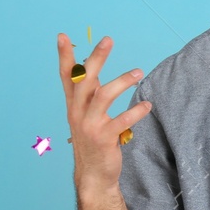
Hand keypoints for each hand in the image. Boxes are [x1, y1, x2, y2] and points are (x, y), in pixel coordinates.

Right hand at [59, 34, 151, 194]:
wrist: (93, 174)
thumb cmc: (93, 140)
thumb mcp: (86, 114)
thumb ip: (89, 92)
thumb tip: (92, 67)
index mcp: (73, 105)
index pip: (66, 76)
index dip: (64, 57)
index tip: (62, 36)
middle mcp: (77, 112)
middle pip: (85, 80)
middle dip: (95, 58)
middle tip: (108, 40)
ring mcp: (90, 125)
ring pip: (103, 96)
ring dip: (122, 81)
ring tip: (139, 73)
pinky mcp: (104, 138)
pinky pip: (122, 121)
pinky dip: (136, 112)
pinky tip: (148, 106)